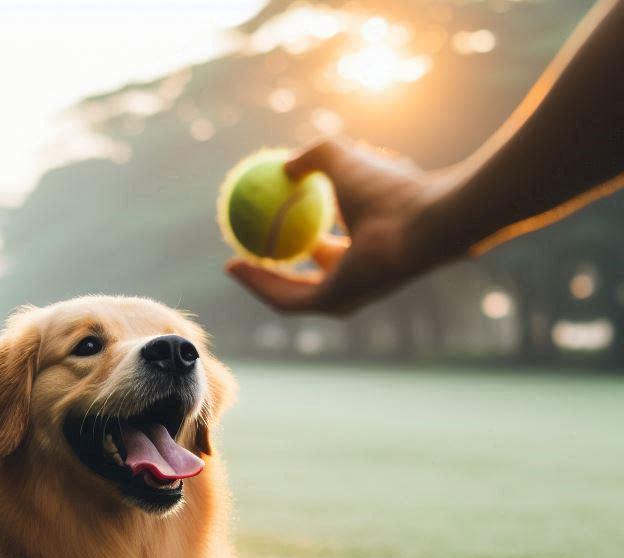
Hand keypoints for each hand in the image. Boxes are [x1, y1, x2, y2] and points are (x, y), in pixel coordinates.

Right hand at [225, 138, 463, 315]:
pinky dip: (260, 282)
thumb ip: (315, 157)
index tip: (259, 223)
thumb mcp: (344, 160)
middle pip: (300, 277)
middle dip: (267, 269)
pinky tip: (237, 265)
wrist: (422, 221)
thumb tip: (287, 164)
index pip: (317, 247)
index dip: (286, 237)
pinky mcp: (331, 304)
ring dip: (257, 280)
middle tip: (241, 250)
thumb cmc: (390, 189)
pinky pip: (286, 296)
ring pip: (288, 292)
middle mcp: (353, 277)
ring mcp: (343, 295)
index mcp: (361, 246)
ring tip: (231, 264)